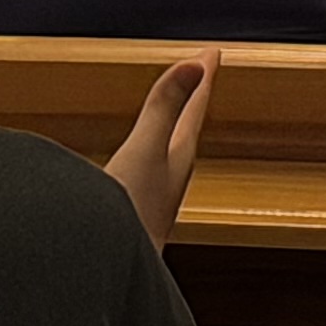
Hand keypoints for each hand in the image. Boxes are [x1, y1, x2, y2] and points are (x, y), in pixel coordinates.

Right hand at [101, 51, 218, 248]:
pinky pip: (150, 171)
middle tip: (198, 76)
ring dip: (172, 127)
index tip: (212, 54)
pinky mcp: (135, 216)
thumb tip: (195, 65)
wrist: (113, 271)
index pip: (194, 111)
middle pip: (186, 130)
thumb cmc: (131, 214)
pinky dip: (149, 152)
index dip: (201, 80)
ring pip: (169, 152)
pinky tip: (139, 163)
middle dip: (190, 101)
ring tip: (175, 113)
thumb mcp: (146, 149)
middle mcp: (171, 179)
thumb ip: (165, 107)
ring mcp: (154, 200)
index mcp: (178, 160)